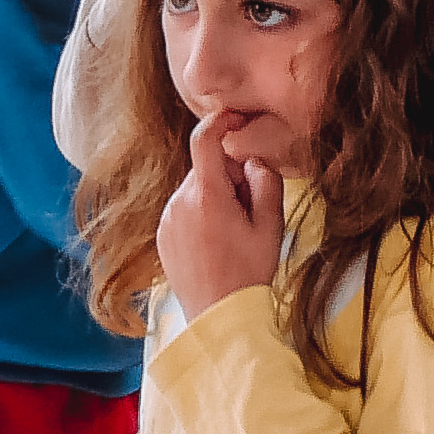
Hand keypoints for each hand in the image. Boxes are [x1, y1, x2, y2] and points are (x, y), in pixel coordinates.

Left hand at [160, 120, 284, 311]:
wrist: (220, 316)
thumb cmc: (248, 273)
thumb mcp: (270, 225)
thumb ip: (265, 181)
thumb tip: (252, 161)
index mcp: (206, 196)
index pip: (204, 139)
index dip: (220, 121)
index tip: (236, 118)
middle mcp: (179, 203)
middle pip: (206, 168)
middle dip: (229, 177)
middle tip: (249, 210)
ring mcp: (167, 220)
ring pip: (195, 190)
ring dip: (214, 198)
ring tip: (232, 234)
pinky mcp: (162, 235)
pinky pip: (184, 210)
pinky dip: (200, 215)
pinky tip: (215, 244)